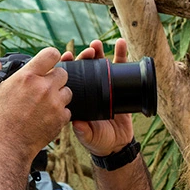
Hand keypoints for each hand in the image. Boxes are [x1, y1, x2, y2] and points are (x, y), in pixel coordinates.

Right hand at [0, 47, 72, 160]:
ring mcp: (54, 104)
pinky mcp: (60, 119)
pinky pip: (67, 111)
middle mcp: (44, 88)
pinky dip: (60, 113)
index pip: (51, 54)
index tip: (49, 62)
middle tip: (45, 87)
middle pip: (63, 73)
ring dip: (59, 96)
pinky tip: (47, 117)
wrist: (6, 145)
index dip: (52, 57)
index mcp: (27, 77)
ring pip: (67, 92)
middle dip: (55, 79)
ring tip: (46, 104)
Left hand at [60, 39, 135, 156]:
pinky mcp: (120, 88)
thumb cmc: (99, 141)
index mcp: (79, 98)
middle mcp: (90, 90)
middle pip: (86, 67)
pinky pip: (121, 69)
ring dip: (99, 52)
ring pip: (101, 65)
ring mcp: (105, 87)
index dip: (68, 65)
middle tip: (89, 50)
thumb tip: (76, 123)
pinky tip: (121, 45)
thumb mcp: (89, 137)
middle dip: (85, 56)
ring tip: (98, 44)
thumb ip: (83, 131)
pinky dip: (121, 56)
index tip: (67, 55)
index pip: (71, 77)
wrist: (117, 145)